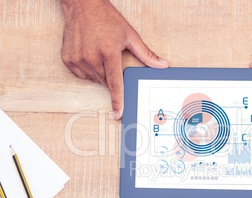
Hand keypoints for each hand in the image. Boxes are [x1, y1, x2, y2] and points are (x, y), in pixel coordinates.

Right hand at [60, 0, 168, 118]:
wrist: (83, 5)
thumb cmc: (107, 19)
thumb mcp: (130, 36)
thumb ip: (146, 54)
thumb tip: (163, 65)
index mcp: (109, 52)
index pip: (115, 83)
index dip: (117, 100)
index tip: (118, 113)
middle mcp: (92, 57)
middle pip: (105, 81)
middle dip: (111, 75)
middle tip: (110, 58)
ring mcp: (78, 58)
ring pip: (93, 79)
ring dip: (99, 73)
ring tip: (99, 53)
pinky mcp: (68, 58)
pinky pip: (81, 74)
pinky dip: (87, 69)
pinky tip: (89, 54)